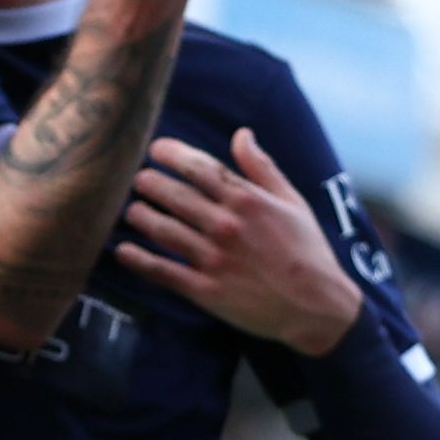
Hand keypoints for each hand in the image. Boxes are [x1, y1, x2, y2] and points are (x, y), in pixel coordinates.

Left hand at [115, 128, 361, 355]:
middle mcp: (227, 225)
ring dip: (141, 216)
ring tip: (132, 210)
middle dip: (150, 183)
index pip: (200, 167)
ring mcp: (214, 258)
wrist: (316, 305)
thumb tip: (242, 134)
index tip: (155, 149)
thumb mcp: (292, 202)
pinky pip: (163, 272)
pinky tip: (122, 251)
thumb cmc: (307, 251)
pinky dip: (139, 260)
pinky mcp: (205, 290)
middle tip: (137, 179)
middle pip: (175, 195)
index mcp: (247, 200)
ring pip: (164, 230)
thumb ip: (263, 168)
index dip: (173, 155)